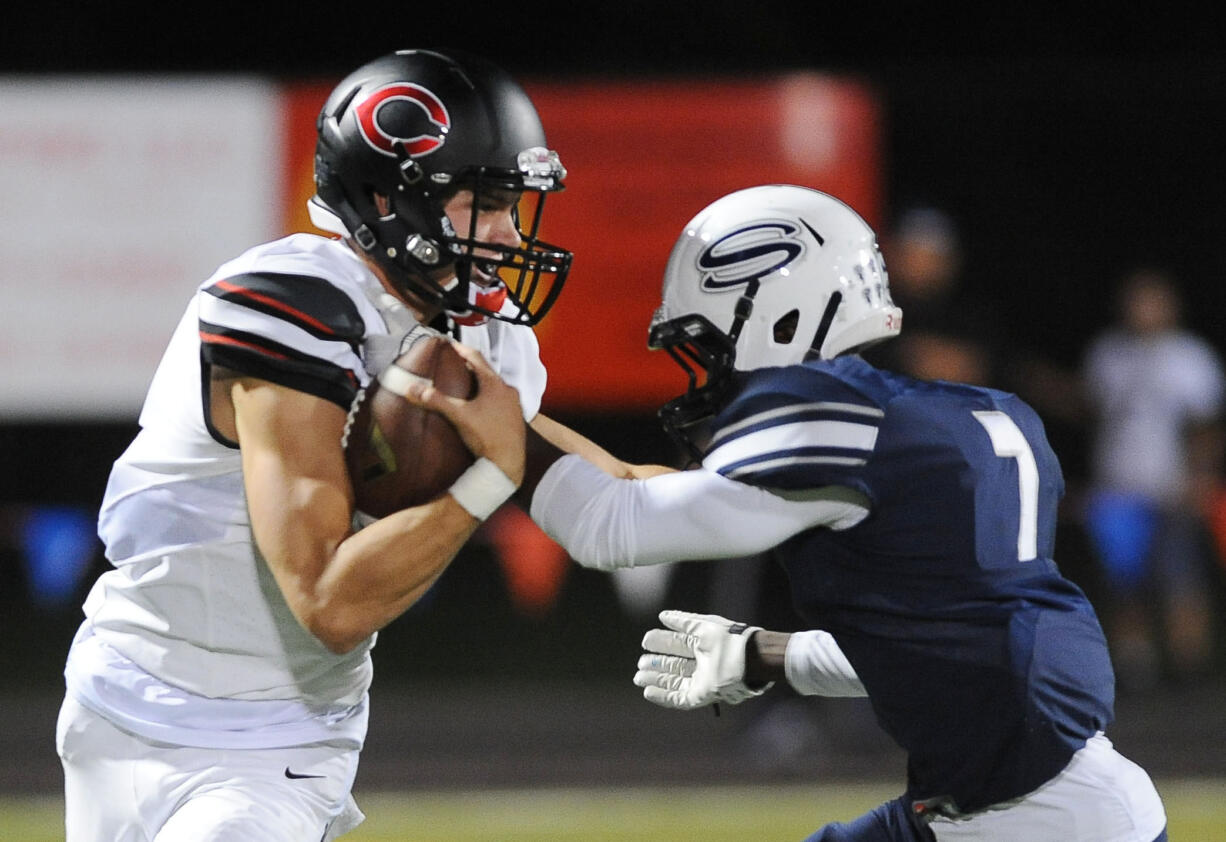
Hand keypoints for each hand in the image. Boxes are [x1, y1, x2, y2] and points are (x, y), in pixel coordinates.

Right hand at [402, 341, 525, 484]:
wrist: (508, 463)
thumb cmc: (486, 436)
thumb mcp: (458, 416)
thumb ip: (435, 400)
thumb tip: (412, 388)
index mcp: (495, 384)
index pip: (476, 358)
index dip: (462, 349)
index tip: (450, 344)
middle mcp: (508, 390)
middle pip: (487, 371)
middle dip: (471, 366)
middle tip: (455, 363)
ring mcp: (515, 404)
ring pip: (495, 387)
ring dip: (481, 383)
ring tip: (465, 384)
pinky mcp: (516, 418)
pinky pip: (501, 401)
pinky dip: (489, 397)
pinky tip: (480, 406)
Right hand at [633, 610, 773, 710]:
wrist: (747, 659)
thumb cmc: (727, 639)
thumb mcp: (703, 625)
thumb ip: (682, 621)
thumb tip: (662, 616)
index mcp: (702, 645)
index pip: (677, 644)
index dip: (660, 642)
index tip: (645, 641)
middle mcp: (700, 663)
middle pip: (673, 664)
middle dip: (655, 663)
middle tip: (640, 662)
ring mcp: (700, 680)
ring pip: (673, 681)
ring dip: (655, 679)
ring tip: (638, 677)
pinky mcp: (701, 695)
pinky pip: (678, 698)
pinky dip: (663, 696)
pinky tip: (648, 692)